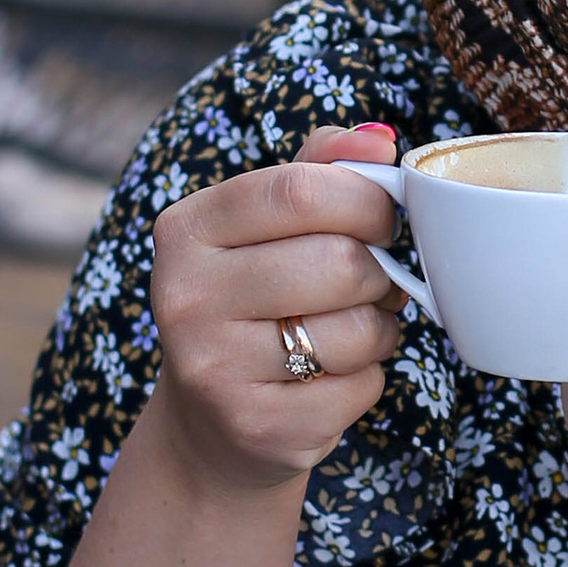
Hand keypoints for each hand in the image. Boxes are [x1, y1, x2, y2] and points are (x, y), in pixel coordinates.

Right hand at [146, 122, 407, 500]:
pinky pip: (360, 387)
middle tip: (371, 280)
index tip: (381, 218)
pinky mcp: (257, 427)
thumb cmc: (256, 302)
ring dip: (377, 328)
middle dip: (378, 271)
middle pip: (338, 263)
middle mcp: (185, 297)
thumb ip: (319, 169)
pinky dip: (367, 379)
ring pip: (356, 330)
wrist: (212, 426)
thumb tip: (378, 140)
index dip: (367, 200)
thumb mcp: (266, 226)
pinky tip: (329, 378)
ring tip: (347, 329)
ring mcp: (214, 369)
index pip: (302, 191)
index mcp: (185, 229)